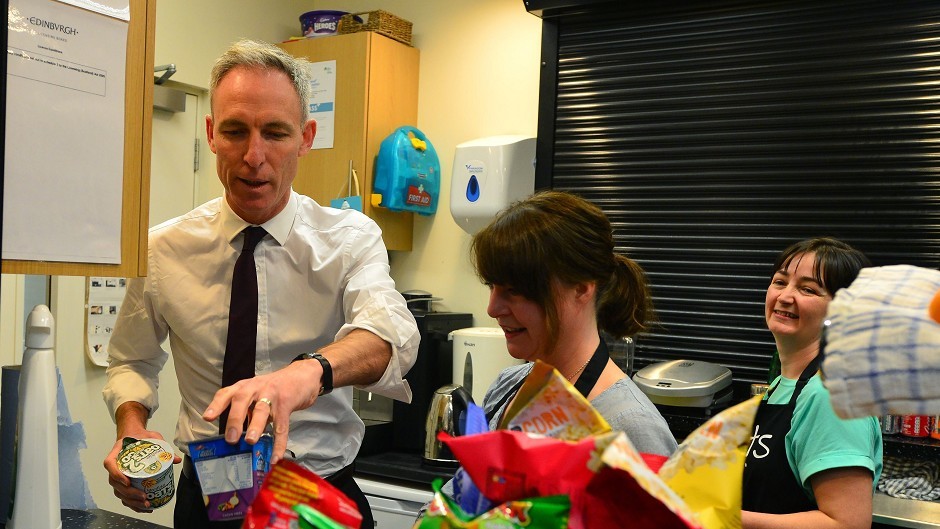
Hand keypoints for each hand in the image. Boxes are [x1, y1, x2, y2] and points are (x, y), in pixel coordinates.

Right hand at [103, 428, 180, 512]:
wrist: (134, 436)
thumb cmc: (140, 438)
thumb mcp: (152, 437)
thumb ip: (163, 446)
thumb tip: (176, 459)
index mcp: (117, 453)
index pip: (110, 464)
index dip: (116, 475)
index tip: (127, 482)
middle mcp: (114, 466)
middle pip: (114, 483)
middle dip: (129, 493)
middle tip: (143, 497)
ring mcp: (117, 476)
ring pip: (119, 492)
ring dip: (131, 501)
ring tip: (145, 504)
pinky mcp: (123, 483)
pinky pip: (124, 496)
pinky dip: (133, 504)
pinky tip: (144, 508)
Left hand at [203, 360, 322, 462]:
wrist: (303, 374)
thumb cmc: (276, 387)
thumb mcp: (258, 392)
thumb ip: (247, 409)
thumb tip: (236, 437)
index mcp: (246, 386)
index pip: (227, 393)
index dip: (216, 405)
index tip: (207, 417)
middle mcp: (256, 388)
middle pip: (241, 399)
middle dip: (235, 419)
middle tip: (230, 438)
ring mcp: (272, 394)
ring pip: (261, 410)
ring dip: (255, 426)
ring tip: (250, 441)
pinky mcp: (287, 403)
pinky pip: (282, 424)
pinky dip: (279, 442)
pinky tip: (275, 456)